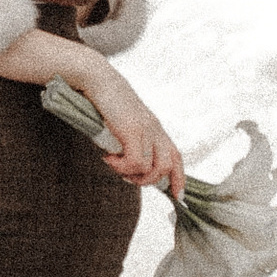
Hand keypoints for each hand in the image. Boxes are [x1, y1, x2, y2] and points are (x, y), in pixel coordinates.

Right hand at [73, 53, 182, 199]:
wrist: (97, 80)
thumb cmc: (106, 102)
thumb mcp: (124, 123)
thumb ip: (132, 139)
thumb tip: (131, 164)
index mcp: (155, 128)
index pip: (176, 156)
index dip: (179, 178)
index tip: (178, 196)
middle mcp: (155, 130)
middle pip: (168, 166)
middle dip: (149, 181)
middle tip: (128, 178)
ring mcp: (146, 130)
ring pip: (153, 169)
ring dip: (133, 176)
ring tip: (117, 167)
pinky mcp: (133, 131)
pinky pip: (135, 163)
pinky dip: (120, 167)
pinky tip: (107, 157)